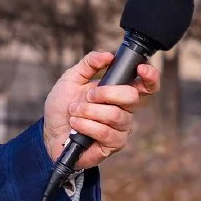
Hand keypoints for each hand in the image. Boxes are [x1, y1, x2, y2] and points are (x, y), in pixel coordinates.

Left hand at [42, 50, 160, 170]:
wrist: (50, 132)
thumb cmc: (63, 106)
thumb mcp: (71, 78)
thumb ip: (89, 63)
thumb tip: (108, 55)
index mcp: (119, 93)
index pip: (147, 86)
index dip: (150, 77)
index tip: (140, 69)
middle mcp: (125, 110)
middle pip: (132, 97)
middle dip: (105, 93)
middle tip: (87, 96)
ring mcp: (121, 128)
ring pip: (115, 115)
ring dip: (88, 111)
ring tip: (74, 111)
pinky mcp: (113, 145)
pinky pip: (105, 132)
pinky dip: (86, 126)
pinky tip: (75, 125)